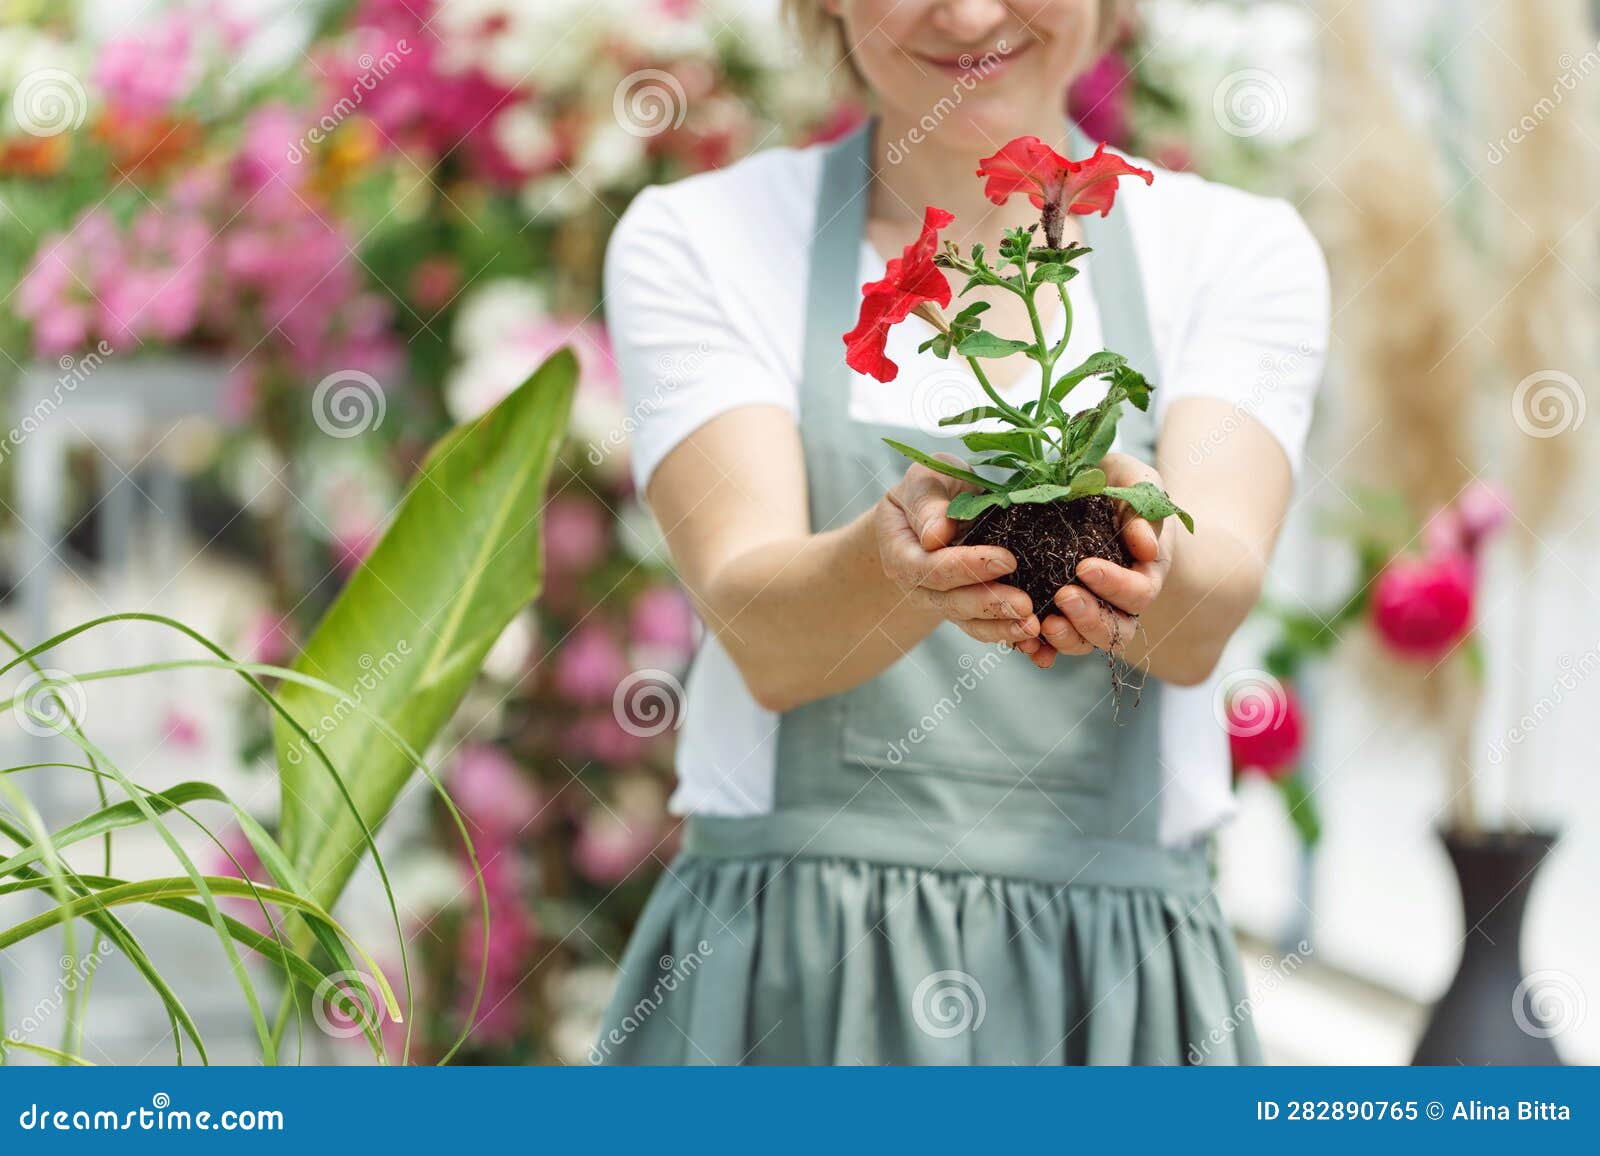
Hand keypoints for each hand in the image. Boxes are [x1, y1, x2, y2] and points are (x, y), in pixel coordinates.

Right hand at [875, 456, 1041, 646]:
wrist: (936, 511)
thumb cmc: (933, 489)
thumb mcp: (926, 480)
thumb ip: (927, 504)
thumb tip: (936, 536)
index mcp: (900, 553)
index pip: (929, 568)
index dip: (966, 567)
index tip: (1006, 559)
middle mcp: (917, 586)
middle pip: (950, 601)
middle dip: (990, 604)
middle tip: (1025, 605)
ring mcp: (941, 602)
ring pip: (969, 622)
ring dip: (1002, 627)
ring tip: (1033, 628)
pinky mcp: (966, 611)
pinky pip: (985, 628)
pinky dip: (1009, 636)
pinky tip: (1036, 643)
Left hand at [1027, 452, 1177, 668]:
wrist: (1088, 487)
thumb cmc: (1117, 482)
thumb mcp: (1133, 481)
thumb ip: (1141, 510)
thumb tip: (1147, 547)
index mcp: (1144, 571)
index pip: (1138, 593)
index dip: (1115, 586)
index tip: (1085, 567)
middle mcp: (1121, 599)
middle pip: (1117, 631)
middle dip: (1091, 620)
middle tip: (1063, 596)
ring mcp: (1091, 608)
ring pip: (1086, 642)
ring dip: (1067, 638)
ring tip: (1043, 624)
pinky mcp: (1060, 612)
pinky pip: (1053, 639)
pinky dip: (1041, 647)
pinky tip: (1025, 644)